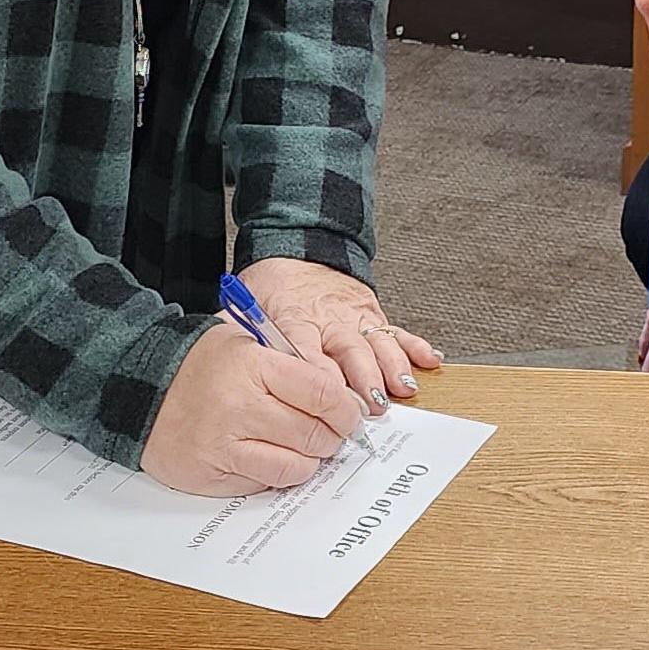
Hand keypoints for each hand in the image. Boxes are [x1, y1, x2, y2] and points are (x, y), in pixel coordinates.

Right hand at [140, 321, 363, 495]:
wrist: (138, 387)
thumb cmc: (199, 364)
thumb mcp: (245, 344)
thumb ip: (289, 365)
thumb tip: (338, 397)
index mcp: (253, 366)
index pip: (322, 392)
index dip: (344, 408)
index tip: (348, 413)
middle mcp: (240, 407)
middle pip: (314, 434)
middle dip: (332, 436)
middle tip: (330, 432)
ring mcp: (224, 445)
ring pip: (295, 466)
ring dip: (308, 459)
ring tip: (301, 446)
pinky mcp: (212, 475)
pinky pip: (264, 484)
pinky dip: (276, 474)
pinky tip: (268, 456)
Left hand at [239, 258, 440, 417]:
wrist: (298, 243)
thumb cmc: (271, 284)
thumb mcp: (247, 304)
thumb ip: (238, 334)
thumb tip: (219, 360)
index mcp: (294, 317)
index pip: (306, 351)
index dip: (318, 376)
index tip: (326, 401)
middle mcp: (328, 317)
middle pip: (348, 350)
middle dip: (361, 378)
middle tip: (370, 406)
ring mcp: (353, 314)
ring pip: (376, 342)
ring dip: (391, 366)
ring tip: (401, 390)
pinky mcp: (371, 310)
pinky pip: (396, 329)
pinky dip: (413, 345)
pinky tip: (429, 361)